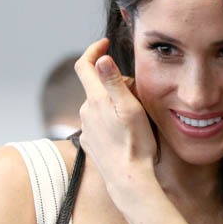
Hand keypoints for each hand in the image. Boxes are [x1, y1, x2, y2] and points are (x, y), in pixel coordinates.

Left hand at [74, 38, 157, 201]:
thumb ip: (114, 82)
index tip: (105, 43)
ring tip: (134, 115)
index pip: (85, 65)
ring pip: (98, 105)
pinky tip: (124, 131)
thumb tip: (101, 58)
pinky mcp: (90, 143)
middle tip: (137, 93)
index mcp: (95, 100)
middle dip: (114, 82)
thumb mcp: (130, 109)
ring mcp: (86, 129)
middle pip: (96, 86)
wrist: (128, 180)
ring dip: (112, 103)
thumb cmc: (135, 145)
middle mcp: (85, 112)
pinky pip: (98, 123)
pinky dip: (109, 120)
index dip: (94, 50)